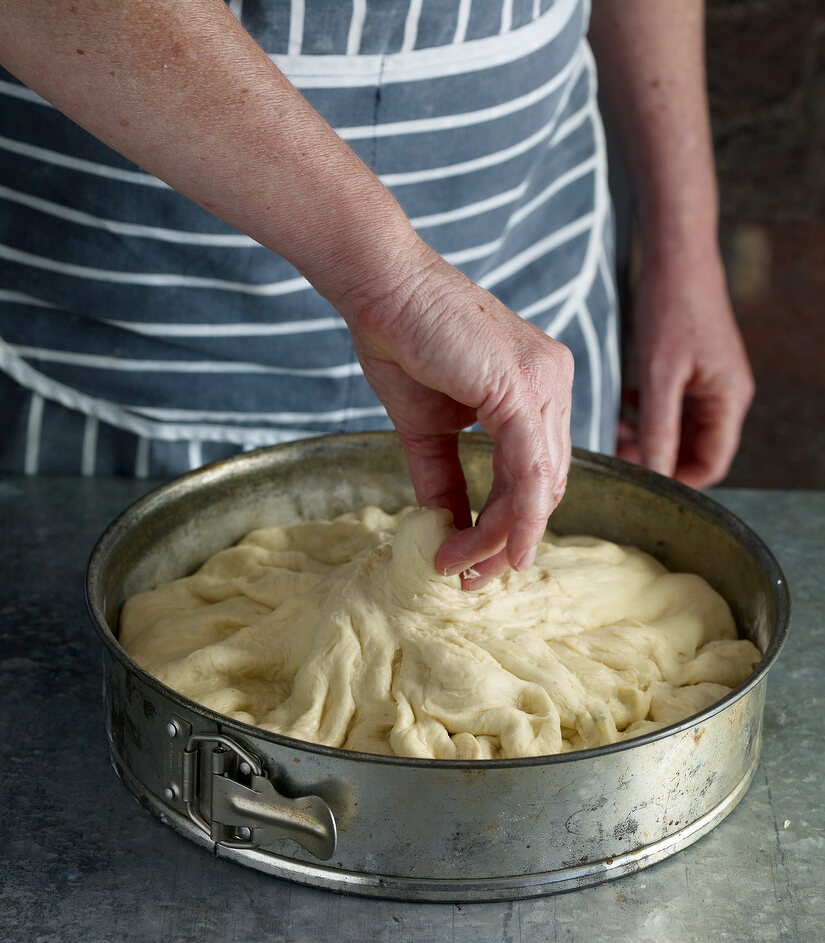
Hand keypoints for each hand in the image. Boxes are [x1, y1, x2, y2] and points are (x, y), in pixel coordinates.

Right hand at [345, 243, 573, 586]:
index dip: (509, 525)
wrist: (378, 285)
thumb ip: (446, 480)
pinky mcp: (525, 389)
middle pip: (547, 487)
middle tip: (469, 578)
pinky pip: (528, 474)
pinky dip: (507, 520)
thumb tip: (447, 531)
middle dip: (508, 542)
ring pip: (539, 488)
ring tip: (459, 569)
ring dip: (499, 540)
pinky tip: (478, 551)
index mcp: (540, 388)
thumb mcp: (428, 428)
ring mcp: (548, 384)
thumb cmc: (400, 339)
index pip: (538, 473)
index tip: (471, 560)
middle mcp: (556, 384)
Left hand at [618, 249, 753, 486]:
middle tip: (620, 453)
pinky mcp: (693, 369)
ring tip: (616, 431)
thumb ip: (658, 429)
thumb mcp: (659, 376)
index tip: (639, 482)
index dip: (677, 479)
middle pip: (696, 449)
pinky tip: (624, 404)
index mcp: (728, 400)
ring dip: (650, 435)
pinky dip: (649, 413)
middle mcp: (725, 395)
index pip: (711, 464)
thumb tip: (653, 474)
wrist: (676, 256)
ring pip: (681, 429)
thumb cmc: (672, 308)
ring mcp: (710, 382)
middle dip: (659, 457)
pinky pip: (674, 406)